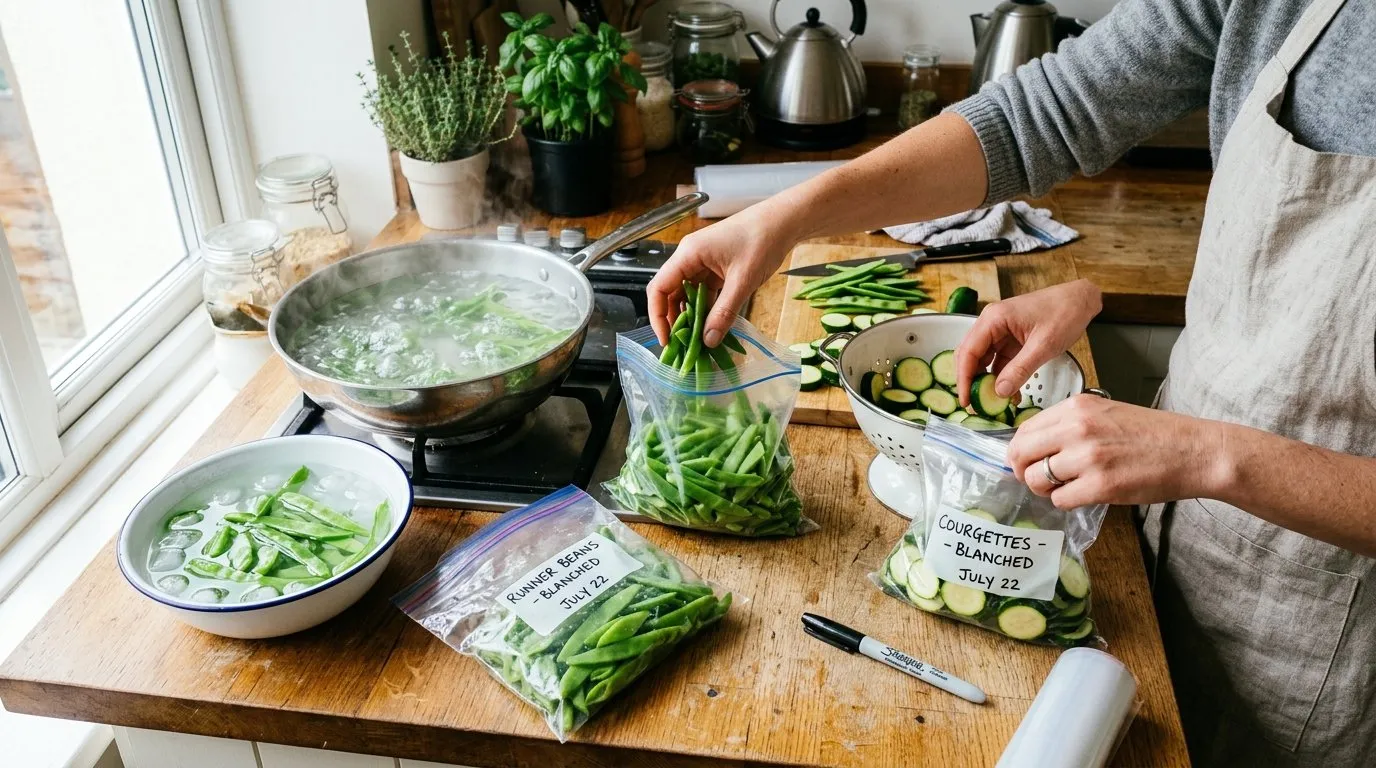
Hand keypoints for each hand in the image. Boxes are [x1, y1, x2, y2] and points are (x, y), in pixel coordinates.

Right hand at [647, 202, 796, 347]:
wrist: (784, 221)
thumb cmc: (762, 240)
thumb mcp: (743, 281)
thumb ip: (724, 313)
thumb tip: (708, 341)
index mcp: (688, 254)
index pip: (659, 288)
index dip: (658, 316)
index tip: (667, 340)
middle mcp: (690, 257)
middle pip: (670, 292)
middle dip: (674, 320)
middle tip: (683, 346)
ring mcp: (702, 261)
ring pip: (687, 294)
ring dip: (691, 316)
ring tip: (697, 341)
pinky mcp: (715, 267)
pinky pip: (703, 291)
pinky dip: (705, 309)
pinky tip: (711, 326)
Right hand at [955, 280, 1101, 405]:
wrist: (1081, 300)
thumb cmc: (1064, 313)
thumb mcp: (1043, 345)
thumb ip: (1020, 370)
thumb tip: (999, 392)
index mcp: (994, 319)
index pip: (968, 352)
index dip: (963, 379)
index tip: (965, 400)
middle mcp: (992, 323)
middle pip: (970, 356)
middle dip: (971, 381)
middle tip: (974, 405)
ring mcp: (1001, 331)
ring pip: (983, 360)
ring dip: (987, 381)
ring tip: (992, 402)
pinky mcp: (1011, 338)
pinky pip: (999, 360)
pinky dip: (1002, 376)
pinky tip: (1009, 393)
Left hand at [1007, 394, 1225, 507]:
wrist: (1194, 451)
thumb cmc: (1153, 434)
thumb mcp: (1106, 413)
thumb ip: (1070, 425)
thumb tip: (1036, 445)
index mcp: (1076, 407)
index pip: (1024, 429)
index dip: (1021, 450)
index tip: (1027, 461)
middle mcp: (1077, 428)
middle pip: (1021, 454)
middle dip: (1023, 471)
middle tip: (1036, 479)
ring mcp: (1088, 457)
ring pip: (1036, 479)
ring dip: (1044, 489)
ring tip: (1064, 488)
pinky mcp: (1100, 485)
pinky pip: (1060, 500)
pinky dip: (1066, 502)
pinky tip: (1083, 495)